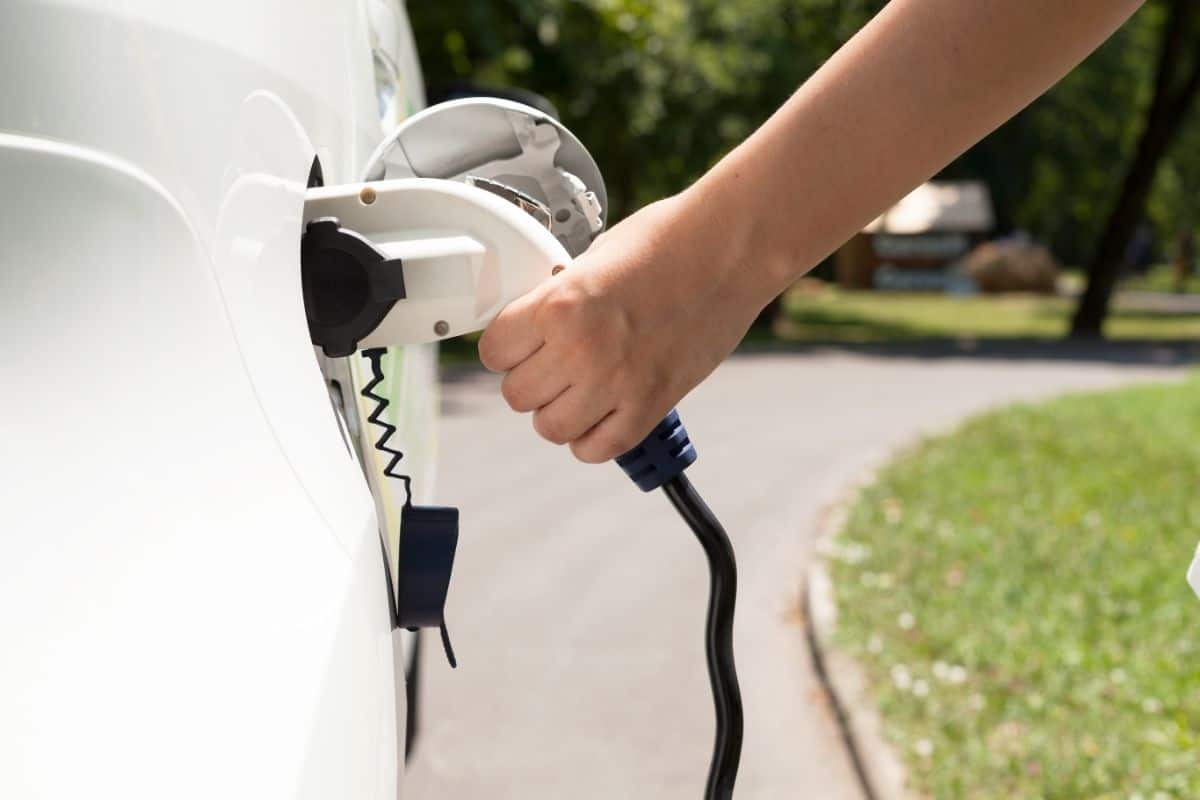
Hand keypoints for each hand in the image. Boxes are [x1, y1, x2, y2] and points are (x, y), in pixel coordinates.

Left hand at [478, 189, 771, 462]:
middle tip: (554, 363)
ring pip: (549, 428)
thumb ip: (559, 297)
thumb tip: (537, 323)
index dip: (505, 347)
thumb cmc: (668, 239)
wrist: (730, 249)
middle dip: (531, 379)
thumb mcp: (592, 257)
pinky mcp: (650, 406)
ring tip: (578, 390)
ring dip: (558, 412)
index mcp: (559, 305)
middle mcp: (581, 349)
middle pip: (516, 395)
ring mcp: (616, 383)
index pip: (493, 351)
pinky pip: (596, 449)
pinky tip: (602, 413)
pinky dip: (593, 437)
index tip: (519, 344)